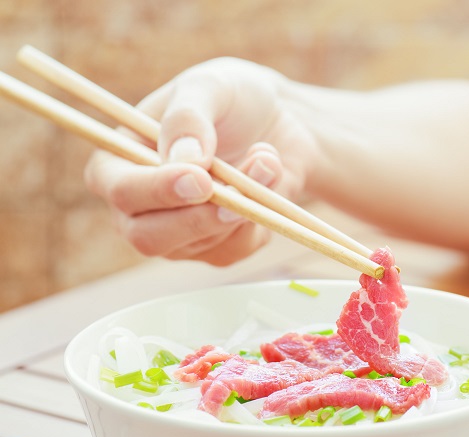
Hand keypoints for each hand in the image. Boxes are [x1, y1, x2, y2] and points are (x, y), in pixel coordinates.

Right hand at [84, 58, 314, 264]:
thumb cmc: (232, 98)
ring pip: (203, 242)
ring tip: (267, 158)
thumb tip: (185, 161)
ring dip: (244, 204)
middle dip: (199, 217)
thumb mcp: (210, 86)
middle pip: (148, 238)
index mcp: (118, 161)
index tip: (201, 178)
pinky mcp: (217, 249)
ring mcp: (177, 234)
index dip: (157, 190)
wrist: (281, 120)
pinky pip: (236, 249)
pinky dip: (262, 218)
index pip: (120, 190)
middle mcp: (138, 207)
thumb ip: (189, 117)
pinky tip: (270, 181)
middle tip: (240, 191)